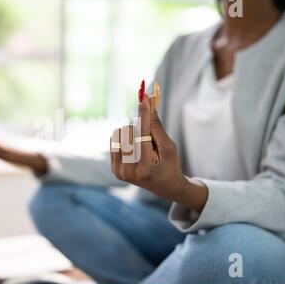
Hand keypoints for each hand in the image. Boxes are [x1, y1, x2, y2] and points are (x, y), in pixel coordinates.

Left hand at [110, 93, 207, 211]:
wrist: (165, 187)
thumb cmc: (170, 165)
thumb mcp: (168, 146)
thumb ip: (156, 126)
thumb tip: (149, 102)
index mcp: (145, 168)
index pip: (142, 135)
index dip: (144, 114)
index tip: (144, 96)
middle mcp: (128, 171)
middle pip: (127, 131)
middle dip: (140, 128)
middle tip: (150, 139)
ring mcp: (119, 171)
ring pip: (119, 134)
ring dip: (132, 133)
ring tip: (143, 148)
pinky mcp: (114, 168)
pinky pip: (115, 140)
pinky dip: (125, 139)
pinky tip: (135, 150)